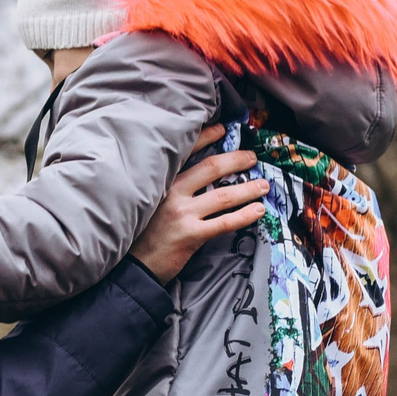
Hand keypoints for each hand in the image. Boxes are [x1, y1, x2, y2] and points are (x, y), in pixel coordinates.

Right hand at [130, 126, 269, 282]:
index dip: (206, 137)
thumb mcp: (149, 201)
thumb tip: (200, 178)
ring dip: (248, 189)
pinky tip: (258, 211)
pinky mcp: (191, 235)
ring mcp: (182, 214)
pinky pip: (224, 223)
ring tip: (264, 186)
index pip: (186, 151)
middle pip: (211, 168)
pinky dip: (244, 215)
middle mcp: (172, 193)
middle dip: (237, 160)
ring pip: (223, 196)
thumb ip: (169, 187)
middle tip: (252, 158)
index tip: (223, 129)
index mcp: (162, 181)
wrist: (133, 266)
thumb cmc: (142, 233)